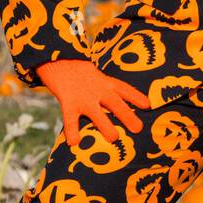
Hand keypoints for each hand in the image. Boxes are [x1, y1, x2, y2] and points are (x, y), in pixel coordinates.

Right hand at [35, 59, 149, 145]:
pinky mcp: (69, 103)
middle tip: (138, 128)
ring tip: (113, 138)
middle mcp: (98, 90)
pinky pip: (71, 119)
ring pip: (97, 114)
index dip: (136, 97)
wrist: (55, 59)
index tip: (148, 105)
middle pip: (116, 104)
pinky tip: (74, 143)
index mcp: (105, 82)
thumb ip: (104, 87)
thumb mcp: (95, 75)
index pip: (124, 89)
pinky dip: (72, 131)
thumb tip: (113, 102)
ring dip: (106, 126)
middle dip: (128, 116)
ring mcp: (84, 98)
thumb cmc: (76, 70)